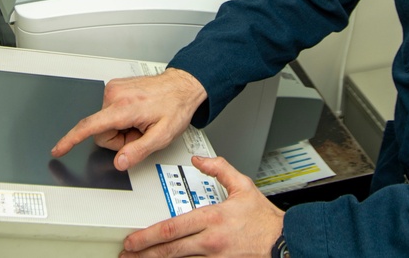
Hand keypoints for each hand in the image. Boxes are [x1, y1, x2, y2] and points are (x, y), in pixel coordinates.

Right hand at [51, 68, 207, 170]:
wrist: (181, 86)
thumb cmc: (174, 107)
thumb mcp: (162, 135)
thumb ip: (138, 150)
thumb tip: (119, 162)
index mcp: (124, 107)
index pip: (90, 126)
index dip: (71, 140)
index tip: (58, 149)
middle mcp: (115, 95)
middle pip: (100, 131)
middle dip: (117, 138)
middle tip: (139, 133)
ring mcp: (114, 89)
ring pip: (104, 123)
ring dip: (120, 128)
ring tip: (140, 121)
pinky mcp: (115, 88)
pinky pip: (108, 112)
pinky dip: (121, 118)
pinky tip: (137, 114)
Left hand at [120, 155, 284, 257]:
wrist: (282, 242)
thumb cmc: (263, 219)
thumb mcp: (243, 185)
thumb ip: (219, 169)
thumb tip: (199, 161)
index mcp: (213, 218)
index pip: (173, 228)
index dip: (149, 235)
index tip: (133, 239)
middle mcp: (210, 241)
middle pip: (170, 249)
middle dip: (144, 252)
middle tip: (126, 253)